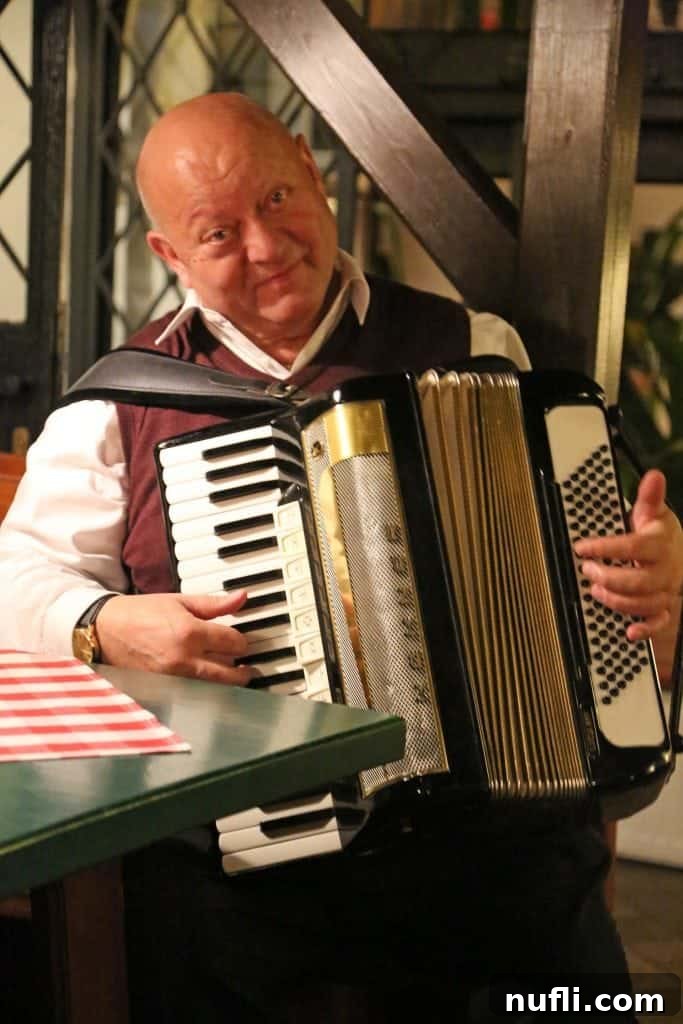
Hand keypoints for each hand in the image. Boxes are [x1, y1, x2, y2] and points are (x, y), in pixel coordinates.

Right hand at [96, 591, 251, 684]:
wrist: (104, 630)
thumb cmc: (140, 613)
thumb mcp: (179, 601)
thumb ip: (214, 604)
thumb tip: (242, 597)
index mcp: (190, 633)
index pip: (234, 643)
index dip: (242, 641)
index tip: (240, 640)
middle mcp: (184, 659)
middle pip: (231, 672)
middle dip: (242, 667)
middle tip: (247, 664)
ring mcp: (174, 678)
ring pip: (216, 686)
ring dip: (227, 680)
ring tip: (232, 673)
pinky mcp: (165, 690)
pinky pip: (196, 692)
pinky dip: (206, 688)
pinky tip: (208, 680)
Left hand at [574, 469, 682, 641]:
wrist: (682, 558)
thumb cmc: (661, 536)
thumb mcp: (655, 514)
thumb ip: (650, 498)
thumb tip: (654, 476)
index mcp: (660, 545)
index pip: (634, 546)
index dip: (607, 547)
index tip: (582, 547)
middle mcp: (664, 571)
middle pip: (639, 581)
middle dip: (609, 578)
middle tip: (588, 570)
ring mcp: (664, 592)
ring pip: (645, 603)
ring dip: (617, 601)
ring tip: (595, 590)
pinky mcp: (663, 609)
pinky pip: (658, 623)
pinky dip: (645, 630)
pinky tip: (629, 632)